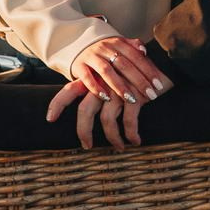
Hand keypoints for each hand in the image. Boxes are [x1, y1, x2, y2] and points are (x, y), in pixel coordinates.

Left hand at [46, 39, 168, 148]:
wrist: (159, 63)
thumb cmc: (134, 73)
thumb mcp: (116, 76)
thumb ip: (101, 85)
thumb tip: (89, 102)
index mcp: (94, 79)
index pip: (69, 90)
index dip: (57, 104)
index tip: (49, 119)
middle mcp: (103, 85)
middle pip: (84, 111)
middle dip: (83, 131)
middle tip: (86, 145)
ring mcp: (118, 91)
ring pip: (106, 121)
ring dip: (112, 138)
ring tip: (119, 146)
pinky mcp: (135, 97)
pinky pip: (128, 121)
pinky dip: (131, 133)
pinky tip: (135, 140)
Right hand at [69, 36, 170, 104]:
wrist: (76, 44)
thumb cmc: (104, 51)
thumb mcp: (118, 45)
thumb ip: (133, 47)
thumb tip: (144, 50)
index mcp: (118, 42)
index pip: (136, 57)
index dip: (148, 70)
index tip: (159, 84)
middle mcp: (104, 48)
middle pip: (124, 65)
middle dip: (139, 81)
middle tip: (151, 95)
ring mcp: (91, 56)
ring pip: (107, 71)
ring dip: (119, 86)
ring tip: (131, 99)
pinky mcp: (79, 65)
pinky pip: (87, 77)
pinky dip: (95, 87)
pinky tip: (105, 97)